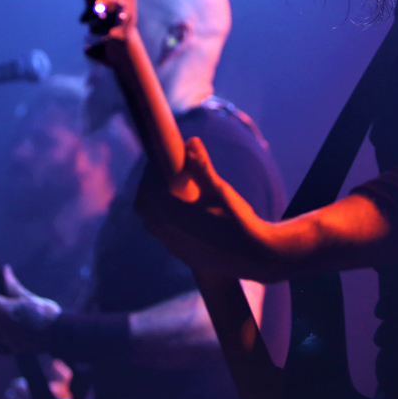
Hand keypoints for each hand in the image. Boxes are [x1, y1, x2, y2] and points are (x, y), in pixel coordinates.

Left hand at [0, 265, 60, 354]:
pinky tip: (5, 334)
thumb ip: (12, 285)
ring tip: (1, 316)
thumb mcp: (28, 296)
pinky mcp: (11, 348)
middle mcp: (0, 324)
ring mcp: (4, 338)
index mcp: (4, 309)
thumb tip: (4, 270)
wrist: (58, 333)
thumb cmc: (45, 312)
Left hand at [135, 137, 279, 280]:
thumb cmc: (235, 219)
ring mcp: (175, 247)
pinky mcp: (185, 258)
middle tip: (166, 180)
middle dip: (149, 192)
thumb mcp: (218, 188)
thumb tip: (191, 141)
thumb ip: (201, 165)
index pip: (145, 190)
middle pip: (143, 208)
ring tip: (178, 198)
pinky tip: (191, 221)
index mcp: (169, 212)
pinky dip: (171, 226)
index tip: (161, 165)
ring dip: (158, 210)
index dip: (149, 175)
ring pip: (153, 225)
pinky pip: (168, 239)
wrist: (253, 255)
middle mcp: (167, 232)